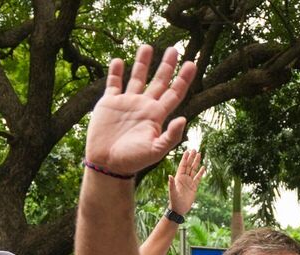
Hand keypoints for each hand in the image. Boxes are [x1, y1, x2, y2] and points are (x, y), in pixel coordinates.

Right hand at [84, 46, 196, 177]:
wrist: (107, 164)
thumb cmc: (133, 160)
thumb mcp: (156, 151)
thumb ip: (171, 136)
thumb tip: (183, 118)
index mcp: (157, 115)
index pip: (174, 93)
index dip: (183, 79)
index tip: (192, 63)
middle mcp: (144, 106)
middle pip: (159, 81)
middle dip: (167, 65)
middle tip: (174, 49)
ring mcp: (127, 103)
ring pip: (137, 77)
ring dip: (142, 62)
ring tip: (148, 46)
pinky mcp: (109, 103)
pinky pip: (114, 83)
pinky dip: (115, 72)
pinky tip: (119, 60)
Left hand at [168, 149, 205, 215]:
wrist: (179, 209)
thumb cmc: (174, 201)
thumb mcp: (172, 192)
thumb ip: (171, 184)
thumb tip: (170, 175)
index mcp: (178, 178)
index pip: (182, 166)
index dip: (185, 158)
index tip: (187, 151)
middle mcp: (184, 178)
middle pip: (189, 165)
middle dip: (191, 157)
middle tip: (195, 149)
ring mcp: (189, 182)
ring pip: (194, 170)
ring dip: (196, 162)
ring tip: (199, 154)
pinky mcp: (194, 187)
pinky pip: (198, 178)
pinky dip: (201, 172)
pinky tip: (203, 167)